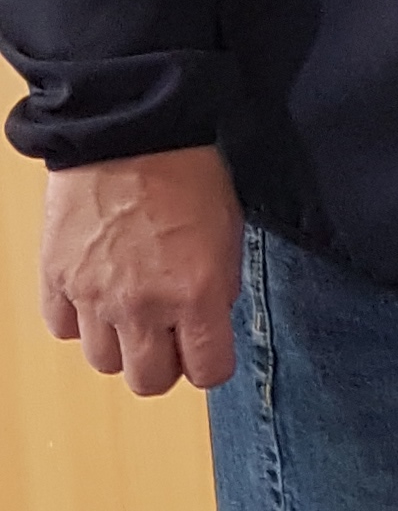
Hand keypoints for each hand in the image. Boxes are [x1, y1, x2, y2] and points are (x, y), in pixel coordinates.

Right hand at [40, 146, 243, 394]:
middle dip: (162, 363)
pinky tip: (94, 294)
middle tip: (166, 335)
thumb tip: (206, 323)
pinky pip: (63, 328)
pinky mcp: (57, 277)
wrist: (128, 129)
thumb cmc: (185, 172)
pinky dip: (78, 319)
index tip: (204, 347)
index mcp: (196, 295)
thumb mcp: (228, 234)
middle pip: (148, 381)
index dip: (208, 362)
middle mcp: (143, 305)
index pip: (207, 372)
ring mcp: (94, 295)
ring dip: (119, 344)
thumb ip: (217, 290)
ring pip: (103, 362)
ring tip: (128, 311)